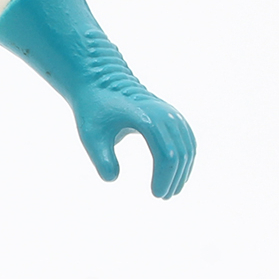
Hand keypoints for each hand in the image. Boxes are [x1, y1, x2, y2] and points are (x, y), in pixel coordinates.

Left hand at [74, 85, 195, 197]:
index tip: (155, 195)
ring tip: (172, 191)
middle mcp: (163, 114)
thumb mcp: (91, 136)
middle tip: (162, 197)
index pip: (165, 154)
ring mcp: (170, 113)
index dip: (163, 177)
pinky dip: (186, 158)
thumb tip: (112, 179)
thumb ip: (101, 158)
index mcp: (146, 119)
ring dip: (183, 171)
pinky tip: (178, 174)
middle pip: (179, 153)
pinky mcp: (172, 115)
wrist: (102, 82)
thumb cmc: (94, 110)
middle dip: (173, 178)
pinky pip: (187, 139)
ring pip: (187, 146)